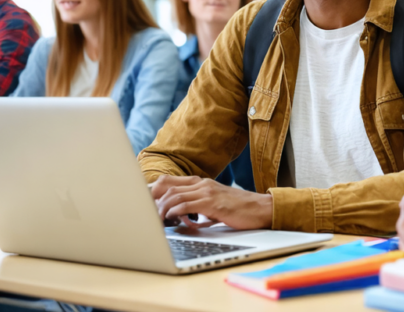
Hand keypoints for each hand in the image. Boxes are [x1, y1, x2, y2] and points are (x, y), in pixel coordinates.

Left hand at [150, 175, 272, 230]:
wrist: (261, 209)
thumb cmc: (238, 209)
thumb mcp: (214, 204)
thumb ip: (196, 206)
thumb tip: (178, 217)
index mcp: (200, 182)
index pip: (168, 181)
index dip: (151, 191)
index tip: (141, 205)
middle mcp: (202, 183)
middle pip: (165, 185)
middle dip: (150, 200)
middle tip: (143, 214)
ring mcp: (207, 191)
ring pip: (173, 195)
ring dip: (161, 210)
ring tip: (156, 222)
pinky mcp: (212, 202)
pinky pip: (186, 205)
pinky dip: (174, 213)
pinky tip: (172, 220)